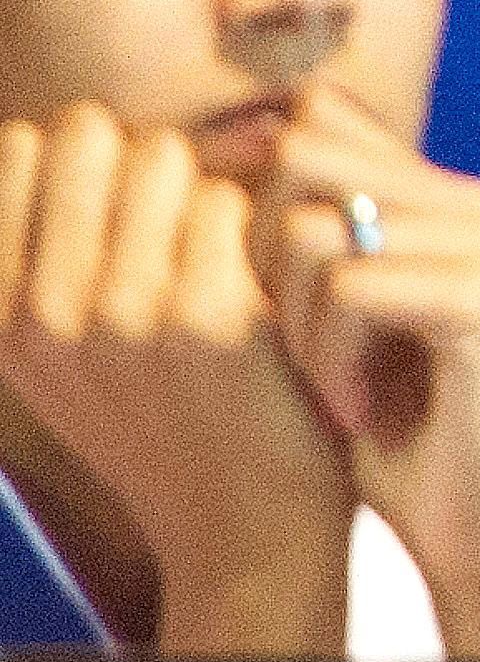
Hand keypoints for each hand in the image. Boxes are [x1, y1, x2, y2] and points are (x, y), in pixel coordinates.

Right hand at [0, 108, 348, 651]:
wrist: (246, 530)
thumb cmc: (174, 419)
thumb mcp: (68, 351)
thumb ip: (48, 250)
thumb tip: (58, 131)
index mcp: (0, 313)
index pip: (20, 146)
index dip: (88, 159)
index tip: (126, 214)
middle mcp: (43, 312)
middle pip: (92, 134)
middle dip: (148, 160)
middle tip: (185, 229)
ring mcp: (121, 314)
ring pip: (165, 155)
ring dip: (207, 189)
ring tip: (226, 261)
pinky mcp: (207, 318)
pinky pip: (233, 199)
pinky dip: (259, 223)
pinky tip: (271, 284)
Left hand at [246, 86, 479, 659]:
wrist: (464, 524)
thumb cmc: (384, 418)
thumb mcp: (319, 306)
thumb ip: (297, 217)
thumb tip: (238, 133)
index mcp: (442, 191)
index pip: (311, 119)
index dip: (255, 199)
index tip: (271, 296)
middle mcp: (478, 202)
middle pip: (299, 160)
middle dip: (263, 259)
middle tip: (301, 346)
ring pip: (311, 231)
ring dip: (294, 325)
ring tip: (334, 384)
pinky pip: (351, 289)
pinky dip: (330, 360)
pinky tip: (359, 408)